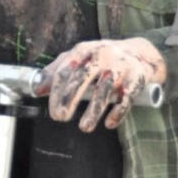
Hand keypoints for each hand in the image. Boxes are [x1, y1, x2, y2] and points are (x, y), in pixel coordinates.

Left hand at [39, 38, 165, 132]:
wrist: (140, 53)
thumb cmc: (101, 59)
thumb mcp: (78, 58)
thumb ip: (57, 71)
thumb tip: (37, 89)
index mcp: (84, 50)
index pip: (66, 70)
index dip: (56, 91)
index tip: (52, 110)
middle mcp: (102, 55)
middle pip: (83, 77)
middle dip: (69, 98)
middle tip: (60, 117)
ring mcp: (120, 66)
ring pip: (105, 89)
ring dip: (94, 110)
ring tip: (84, 127)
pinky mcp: (136, 77)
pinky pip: (127, 97)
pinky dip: (118, 111)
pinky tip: (109, 123)